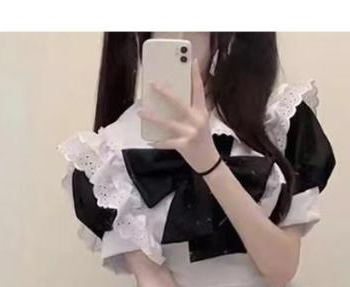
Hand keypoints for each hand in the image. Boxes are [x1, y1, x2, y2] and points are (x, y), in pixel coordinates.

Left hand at [138, 58, 219, 172]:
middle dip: (165, 93)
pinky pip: (166, 142)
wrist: (209, 162)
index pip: (199, 90)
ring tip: (140, 112)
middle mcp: (197, 121)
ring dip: (152, 117)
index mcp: (202, 112)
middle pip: (179, 103)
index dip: (196, 75)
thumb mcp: (201, 122)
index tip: (192, 61)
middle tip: (153, 85)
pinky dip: (157, 142)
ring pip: (167, 123)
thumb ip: (190, 110)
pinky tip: (149, 140)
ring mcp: (190, 133)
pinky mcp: (184, 145)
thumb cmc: (202, 139)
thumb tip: (171, 98)